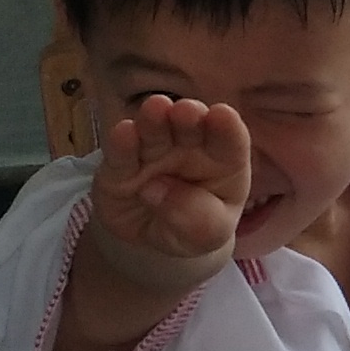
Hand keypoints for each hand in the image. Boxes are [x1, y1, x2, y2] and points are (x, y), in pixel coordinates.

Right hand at [94, 94, 251, 271]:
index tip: (222, 115)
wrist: (154, 242)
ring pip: (153, 133)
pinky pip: (121, 155)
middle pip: (189, 127)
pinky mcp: (119, 168)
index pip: (229, 140)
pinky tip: (123, 131)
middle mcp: (188, 148)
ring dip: (154, 120)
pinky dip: (121, 143)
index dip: (226, 127)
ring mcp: (152, 154)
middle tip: (186, 110)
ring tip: (155, 108)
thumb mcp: (208, 233)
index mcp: (223, 159)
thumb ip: (197, 218)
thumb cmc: (195, 227)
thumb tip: (161, 191)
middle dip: (188, 116)